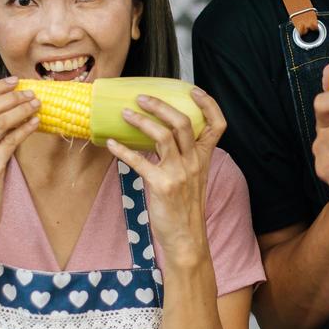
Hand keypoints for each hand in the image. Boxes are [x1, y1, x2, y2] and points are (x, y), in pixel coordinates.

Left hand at [106, 87, 224, 264]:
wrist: (186, 238)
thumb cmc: (185, 208)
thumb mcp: (193, 179)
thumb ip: (183, 157)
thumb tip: (159, 136)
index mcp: (203, 159)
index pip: (217, 125)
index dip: (208, 104)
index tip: (193, 90)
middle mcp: (194, 162)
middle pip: (183, 122)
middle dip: (161, 106)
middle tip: (141, 97)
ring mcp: (179, 173)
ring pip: (163, 136)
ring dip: (141, 121)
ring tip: (125, 113)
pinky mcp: (161, 185)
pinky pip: (139, 161)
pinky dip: (122, 150)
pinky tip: (111, 143)